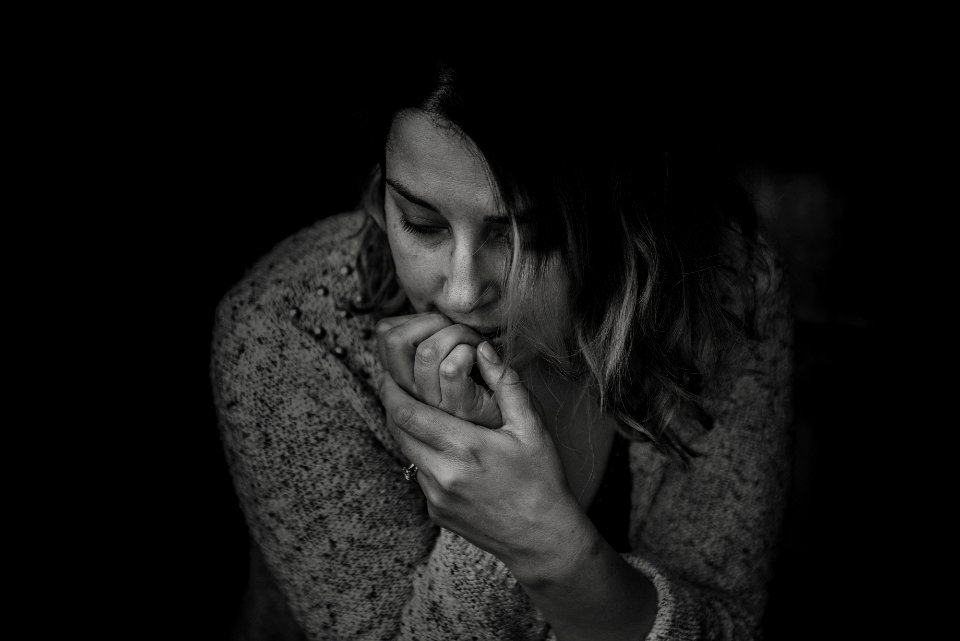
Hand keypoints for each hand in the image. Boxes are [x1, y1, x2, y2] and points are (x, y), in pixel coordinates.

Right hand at [376, 313, 502, 427]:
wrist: (514, 421)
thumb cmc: (483, 383)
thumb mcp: (445, 361)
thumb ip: (429, 340)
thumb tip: (416, 317)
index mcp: (405, 377)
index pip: (385, 333)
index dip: (413, 317)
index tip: (440, 325)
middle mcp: (412, 392)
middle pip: (394, 340)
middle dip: (431, 320)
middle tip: (457, 329)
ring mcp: (434, 403)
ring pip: (427, 351)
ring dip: (457, 334)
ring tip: (474, 342)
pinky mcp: (459, 408)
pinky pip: (452, 369)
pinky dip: (471, 352)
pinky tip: (482, 356)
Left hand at [378, 341, 579, 573]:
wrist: (542, 539)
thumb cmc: (542, 480)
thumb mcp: (532, 428)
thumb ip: (506, 384)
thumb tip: (483, 349)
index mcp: (464, 448)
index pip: (408, 413)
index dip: (391, 390)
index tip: (388, 373)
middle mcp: (442, 474)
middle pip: (398, 431)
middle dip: (391, 405)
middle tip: (393, 383)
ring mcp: (436, 497)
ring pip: (406, 453)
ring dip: (406, 431)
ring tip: (416, 410)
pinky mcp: (436, 512)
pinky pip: (419, 475)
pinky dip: (423, 456)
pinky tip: (442, 447)